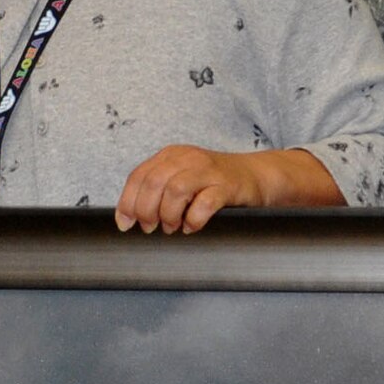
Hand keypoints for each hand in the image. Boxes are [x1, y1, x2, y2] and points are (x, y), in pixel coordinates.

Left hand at [115, 146, 338, 232]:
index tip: (126, 224)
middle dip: (147, 211)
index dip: (128, 202)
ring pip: (176, 190)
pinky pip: (204, 203)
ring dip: (169, 215)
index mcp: (171, 155)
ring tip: (173, 226)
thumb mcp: (182, 178)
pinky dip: (194, 219)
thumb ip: (159, 190)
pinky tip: (193, 226)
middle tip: (151, 228)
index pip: (139, 176)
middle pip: (154, 183)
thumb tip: (130, 217)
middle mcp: (187, 159)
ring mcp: (208, 171)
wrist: (257, 176)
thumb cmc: (214, 183)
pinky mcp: (227, 185)